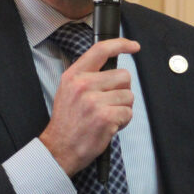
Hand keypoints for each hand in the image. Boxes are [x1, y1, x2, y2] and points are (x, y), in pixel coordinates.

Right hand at [39, 38, 140, 176]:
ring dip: (123, 108)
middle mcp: (83, 85)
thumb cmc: (68, 122)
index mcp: (74, 75)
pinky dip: (123, 121)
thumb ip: (87, 76)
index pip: (100, 50)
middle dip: (122, 90)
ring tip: (106, 116)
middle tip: (108, 103)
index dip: (121, 44)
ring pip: (128, 95)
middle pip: (123, 75)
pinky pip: (128, 112)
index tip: (134, 46)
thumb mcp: (68, 91)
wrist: (59, 149)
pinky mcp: (105, 117)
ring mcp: (94, 101)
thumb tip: (113, 68)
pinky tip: (108, 125)